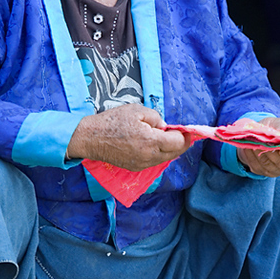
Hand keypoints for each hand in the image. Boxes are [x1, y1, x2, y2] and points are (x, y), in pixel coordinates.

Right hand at [66, 104, 191, 171]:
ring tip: (169, 138)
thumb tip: (164, 127)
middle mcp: (149, 156)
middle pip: (175, 153)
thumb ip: (156, 118)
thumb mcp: (137, 110)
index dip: (185, 135)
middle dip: (181, 143)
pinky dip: (159, 154)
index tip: (188, 130)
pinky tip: (156, 145)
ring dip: (170, 149)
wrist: (91, 138)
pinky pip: (154, 162)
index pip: (178, 142)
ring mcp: (142, 164)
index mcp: (151, 141)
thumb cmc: (112, 122)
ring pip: (165, 159)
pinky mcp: (135, 168)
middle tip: (183, 134)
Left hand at [234, 117, 279, 176]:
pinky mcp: (267, 172)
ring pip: (270, 167)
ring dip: (260, 154)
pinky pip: (258, 167)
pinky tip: (248, 148)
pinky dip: (251, 157)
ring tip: (253, 143)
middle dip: (271, 154)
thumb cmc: (277, 128)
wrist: (265, 134)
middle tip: (263, 143)